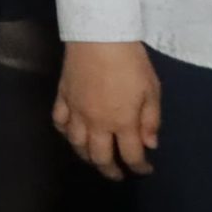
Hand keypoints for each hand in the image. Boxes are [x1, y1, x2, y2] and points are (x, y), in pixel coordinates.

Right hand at [52, 41, 160, 179]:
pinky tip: (71, 134)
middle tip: (117, 174)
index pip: (130, 155)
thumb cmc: (131, 63)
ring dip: (86, 156)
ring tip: (94, 159)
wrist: (99, 38)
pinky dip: (65, 132)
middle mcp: (96, 122)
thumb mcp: (152, 90)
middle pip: (99, 156)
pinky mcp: (62, 97)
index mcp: (122, 122)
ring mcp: (76, 111)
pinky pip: (59, 122)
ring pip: (76, 144)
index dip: (139, 167)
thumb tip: (149, 144)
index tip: (145, 169)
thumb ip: (151, 120)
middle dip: (110, 170)